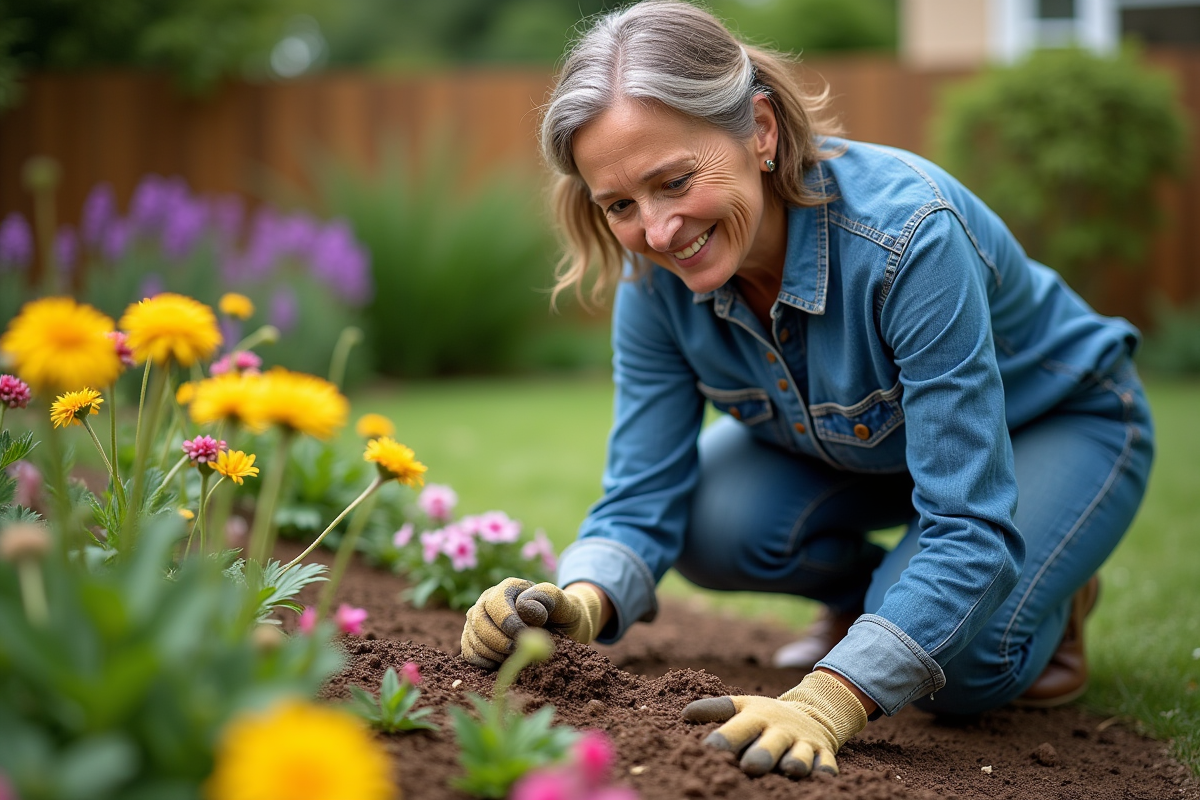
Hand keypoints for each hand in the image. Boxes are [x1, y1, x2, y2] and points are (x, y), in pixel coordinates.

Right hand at [460, 579, 602, 669]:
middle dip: (499, 641)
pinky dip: (485, 662)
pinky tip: (503, 660)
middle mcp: (488, 601)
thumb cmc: (564, 615)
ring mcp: (478, 621)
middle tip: (519, 651)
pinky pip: (469, 654)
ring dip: (495, 653)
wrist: (561, 632)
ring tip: (516, 654)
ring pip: (473, 639)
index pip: (496, 603)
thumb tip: (523, 607)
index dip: (507, 622)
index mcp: (509, 588)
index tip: (524, 636)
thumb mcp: (565, 604)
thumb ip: (548, 598)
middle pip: (479, 621)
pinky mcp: (474, 640)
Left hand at [682, 671, 866, 777]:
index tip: (709, 749)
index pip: (738, 726)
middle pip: (770, 744)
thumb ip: (715, 710)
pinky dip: (823, 771)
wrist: (812, 713)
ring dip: (795, 762)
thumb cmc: (765, 717)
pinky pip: (826, 764)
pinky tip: (820, 777)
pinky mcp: (823, 754)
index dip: (724, 738)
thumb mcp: (741, 707)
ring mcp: (803, 743)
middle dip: (762, 755)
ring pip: (800, 755)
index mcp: (756, 717)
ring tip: (789, 770)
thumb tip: (685, 715)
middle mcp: (780, 730)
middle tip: (750, 767)